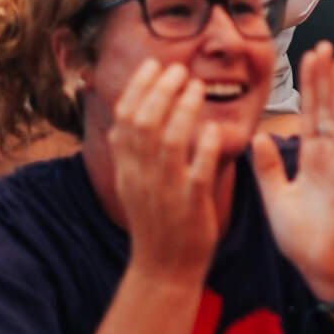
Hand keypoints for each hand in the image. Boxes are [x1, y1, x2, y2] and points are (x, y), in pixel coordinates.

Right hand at [108, 60, 223, 284]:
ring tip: (196, 87)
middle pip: (143, 124)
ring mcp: (165, 192)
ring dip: (181, 111)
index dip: (138, 88)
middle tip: (178, 69)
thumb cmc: (155, 222)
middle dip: (160, 91)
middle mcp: (142, 176)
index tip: (154, 64)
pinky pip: (195, 174)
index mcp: (128, 169)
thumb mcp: (132, 185)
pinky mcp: (190, 207)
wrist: (163, 269)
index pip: (125, 119)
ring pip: (168, 144)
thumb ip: (129, 154)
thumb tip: (120, 122)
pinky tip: (213, 129)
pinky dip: (203, 149)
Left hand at [253, 42, 333, 298]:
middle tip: (324, 46)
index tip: (306, 58)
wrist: (324, 270)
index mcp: (313, 160)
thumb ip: (268, 167)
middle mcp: (332, 157)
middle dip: (326, 77)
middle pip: (328, 108)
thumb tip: (259, 136)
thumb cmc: (304, 239)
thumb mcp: (276, 198)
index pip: (310, 114)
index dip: (308, 87)